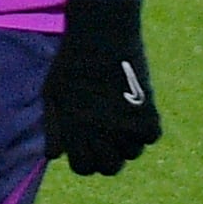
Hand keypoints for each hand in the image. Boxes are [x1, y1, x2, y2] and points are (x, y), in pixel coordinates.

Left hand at [42, 0, 159, 175]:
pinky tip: (134, 112)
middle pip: (110, 168)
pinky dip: (145, 128)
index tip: (87, 148)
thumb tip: (55, 156)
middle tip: (106, 139)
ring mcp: (125, 124)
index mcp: (74, 130)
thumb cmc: (71, 63)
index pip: (84, 168)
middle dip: (107, 157)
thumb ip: (54, 127)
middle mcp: (100, 133)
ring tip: (119, 119)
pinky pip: (151, 136)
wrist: (101, 35)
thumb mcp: (52, 94)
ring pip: (133, 153)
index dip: (85, 161)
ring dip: (127, 142)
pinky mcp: (147, 111)